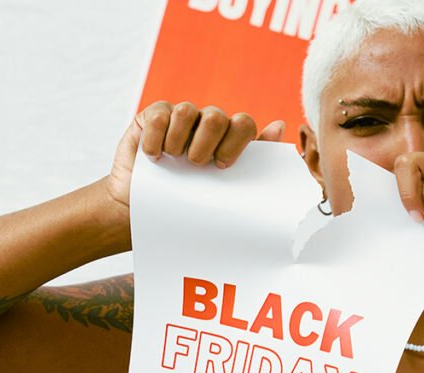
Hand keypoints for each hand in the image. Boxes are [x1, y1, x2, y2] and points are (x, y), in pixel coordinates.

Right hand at [104, 101, 285, 227]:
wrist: (142, 211)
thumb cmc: (187, 201)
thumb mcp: (222, 188)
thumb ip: (252, 161)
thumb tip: (281, 125)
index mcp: (228, 140)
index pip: (243, 124)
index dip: (236, 142)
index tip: (222, 166)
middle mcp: (206, 125)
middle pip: (217, 116)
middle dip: (207, 142)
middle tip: (196, 165)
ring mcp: (180, 118)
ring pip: (187, 111)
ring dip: (179, 142)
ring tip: (172, 162)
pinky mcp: (153, 116)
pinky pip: (160, 115)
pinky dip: (156, 138)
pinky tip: (153, 157)